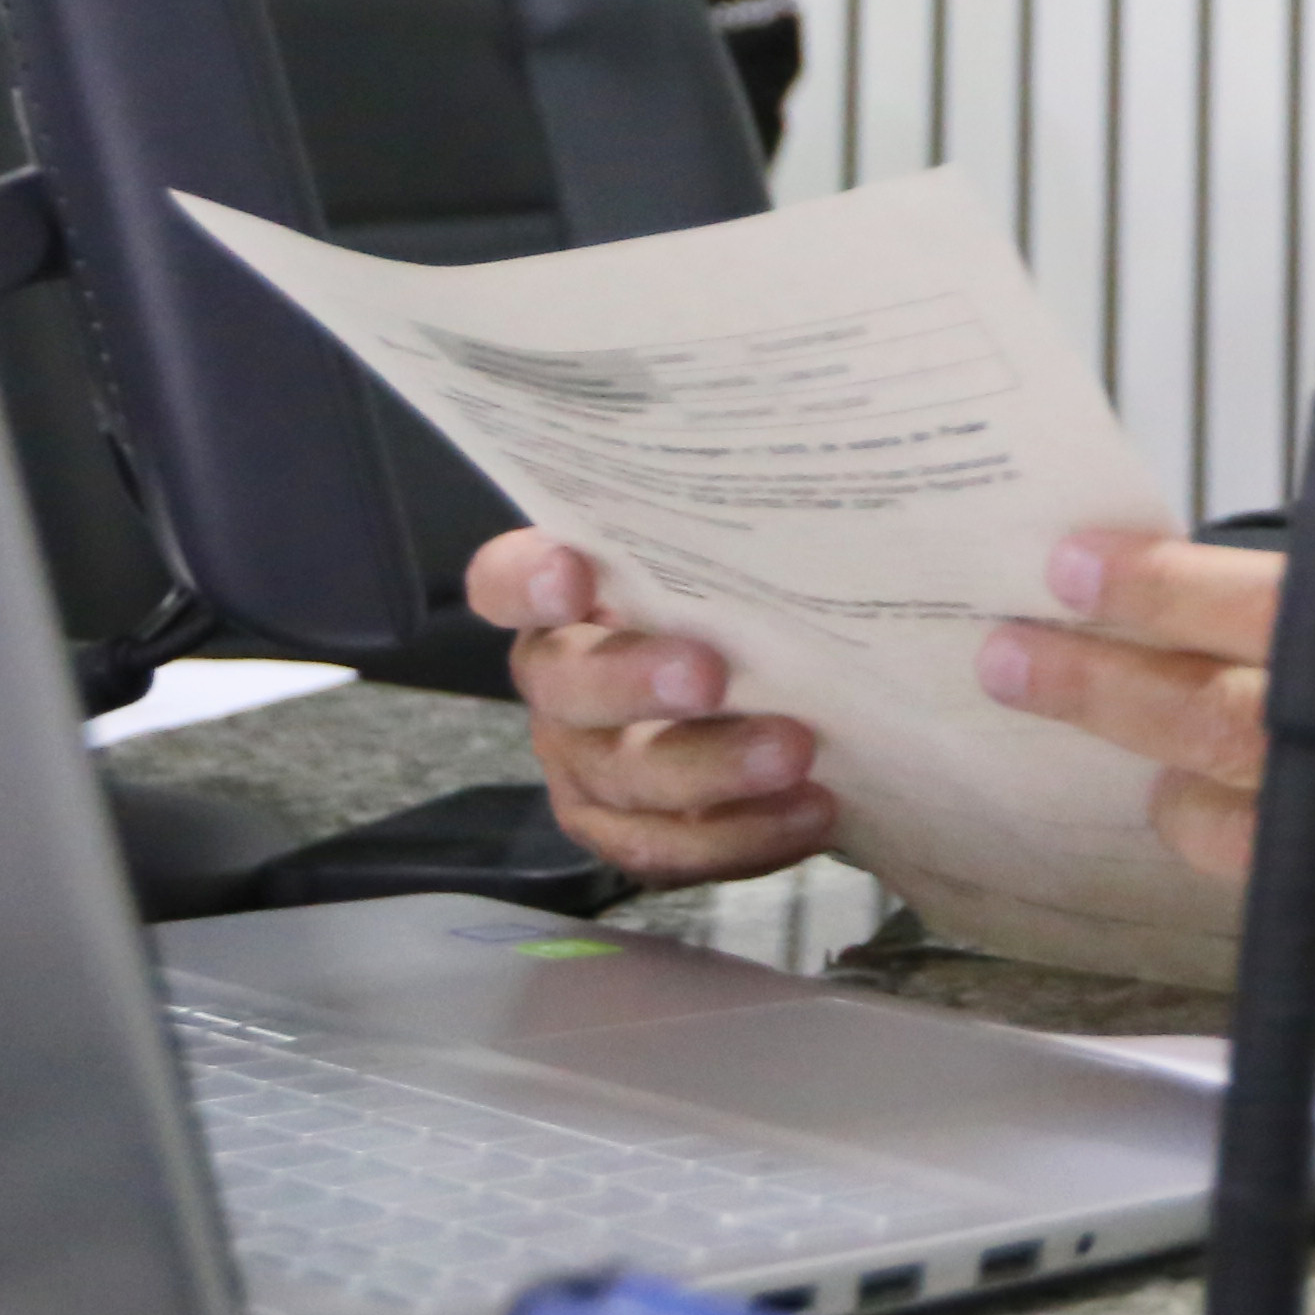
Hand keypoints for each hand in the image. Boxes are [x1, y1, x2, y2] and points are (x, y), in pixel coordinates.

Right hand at [468, 527, 839, 887]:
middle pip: (566, 688)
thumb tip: (798, 467)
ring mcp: (583, 763)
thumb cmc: (744, 602)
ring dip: (710, 770)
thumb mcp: (733, 558)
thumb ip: (734, 531)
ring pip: (621, 779)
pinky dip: (742, 835)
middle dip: (634, 682)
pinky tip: (808, 810)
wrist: (778, 694)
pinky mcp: (623, 830)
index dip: (525, 580)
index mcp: (563, 599)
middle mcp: (557, 681)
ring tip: (795, 753)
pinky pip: (665, 848)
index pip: (506, 581)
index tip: (572, 573)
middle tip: (709, 674)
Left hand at [980, 535, 1314, 1062]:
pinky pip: (1294, 930)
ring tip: (1190, 771)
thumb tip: (1222, 611)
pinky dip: (1283, 884)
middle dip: (1103, 688)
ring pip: (1238, 841)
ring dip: (1190, 798)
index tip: (1077, 569)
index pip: (1296, 614)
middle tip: (1016, 659)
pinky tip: (1314, 857)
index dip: (1167, 593)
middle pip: (1233, 730)